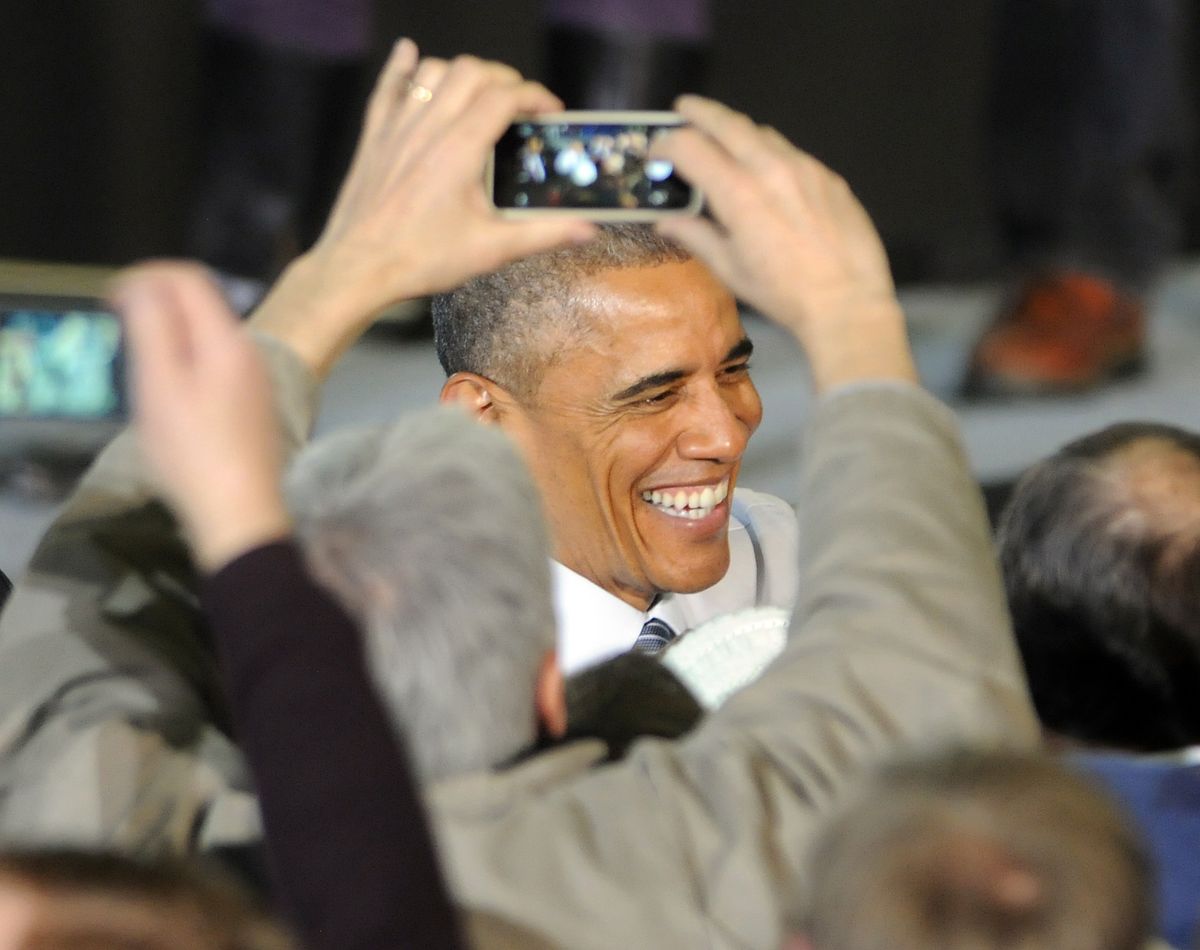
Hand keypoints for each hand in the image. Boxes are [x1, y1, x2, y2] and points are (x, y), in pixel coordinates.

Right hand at [114, 262, 290, 571]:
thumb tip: (144, 284)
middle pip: (202, 304)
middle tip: (121, 331)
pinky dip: (189, 362)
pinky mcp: (254, 406)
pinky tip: (171, 396)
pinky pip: (218, 364)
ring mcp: (256, 380)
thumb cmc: (192, 450)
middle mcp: (249, 352)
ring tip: (141, 365)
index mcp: (227, 339)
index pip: (188, 278)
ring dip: (172, 335)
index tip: (111, 301)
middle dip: (157, 304)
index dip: (145, 276)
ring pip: (209, 335)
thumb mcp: (159, 384)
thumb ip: (152, 326)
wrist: (240, 513)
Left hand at [251, 38, 595, 377]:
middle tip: (521, 104)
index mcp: (461, 147)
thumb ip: (544, 234)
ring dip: (463, 74)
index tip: (552, 112)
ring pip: (434, 73)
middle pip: (472, 72)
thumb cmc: (423, 259)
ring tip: (481, 93)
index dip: (536, 96)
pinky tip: (409, 53)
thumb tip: (588, 230)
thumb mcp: (492, 250)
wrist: (359, 268)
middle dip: (504, 79)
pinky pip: (387, 88)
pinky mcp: (374, 138)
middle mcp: (429, 126)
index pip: (506, 97)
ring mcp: (398, 127)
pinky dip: (401, 67)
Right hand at [652, 96, 916, 391]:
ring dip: (735, 129)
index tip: (656, 151)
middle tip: (683, 109)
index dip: (666, 145)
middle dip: (699, 113)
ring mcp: (804, 167)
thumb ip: (696, 236)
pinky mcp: (827, 176)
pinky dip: (768, 150)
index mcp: (738, 193)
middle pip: (726, 123)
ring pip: (761, 132)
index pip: (690, 148)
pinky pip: (790, 152)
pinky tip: (765, 169)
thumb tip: (666, 221)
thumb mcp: (730, 269)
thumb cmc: (782, 293)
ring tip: (721, 137)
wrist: (847, 301)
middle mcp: (770, 168)